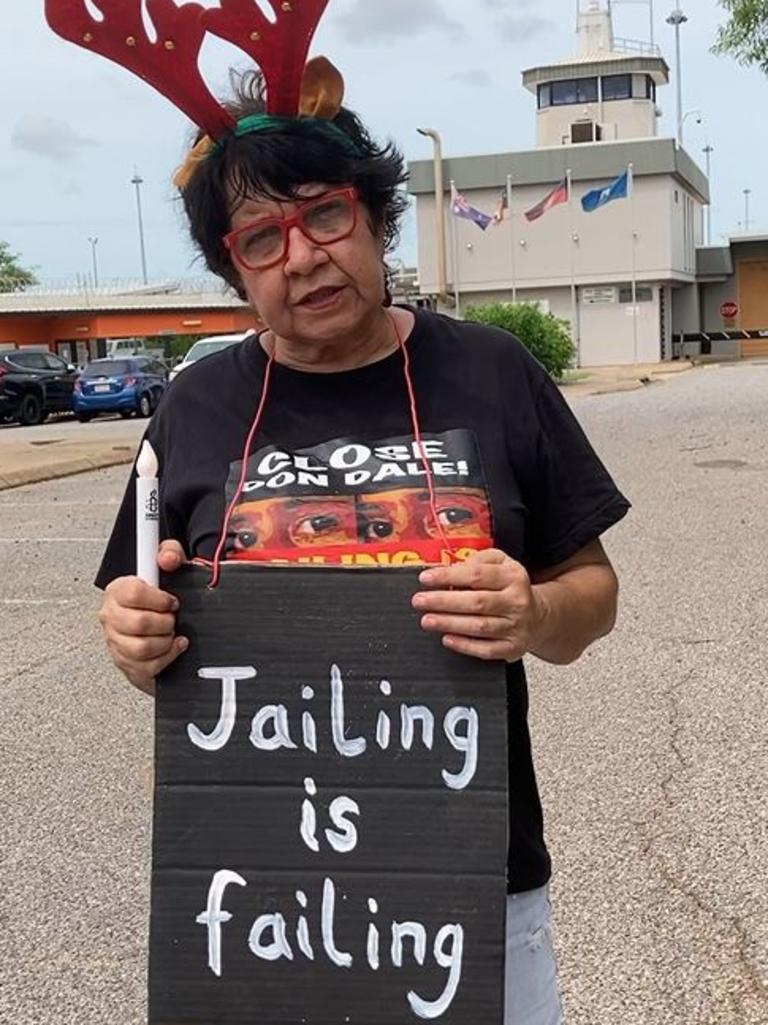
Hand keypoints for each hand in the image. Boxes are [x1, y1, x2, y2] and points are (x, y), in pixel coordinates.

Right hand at [99, 540, 187, 695]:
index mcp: (117, 590)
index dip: (159, 599)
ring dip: (165, 641)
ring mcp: (115, 641)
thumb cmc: (158, 597)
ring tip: (170, 633)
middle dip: (165, 622)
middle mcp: (111, 616)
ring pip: (141, 648)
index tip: (171, 601)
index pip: (134, 594)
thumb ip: (170, 554)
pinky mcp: (124, 663)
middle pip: (139, 623)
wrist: (156, 623)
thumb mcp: (167, 569)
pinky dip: (166, 658)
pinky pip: (146, 667)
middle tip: (172, 618)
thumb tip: (168, 558)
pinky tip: (172, 647)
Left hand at [412, 549, 546, 661]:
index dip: (449, 576)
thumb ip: (477, 560)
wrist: (538, 616)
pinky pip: (486, 650)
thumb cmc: (511, 588)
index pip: (477, 575)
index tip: (427, 578)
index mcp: (513, 577)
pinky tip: (447, 638)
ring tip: (427, 620)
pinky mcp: (512, 647)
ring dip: (449, 623)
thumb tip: (451, 568)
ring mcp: (515, 626)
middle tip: (420, 601)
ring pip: (479, 627)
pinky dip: (464, 645)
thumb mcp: (501, 563)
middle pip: (477, 602)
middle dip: (444, 602)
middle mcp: (516, 601)